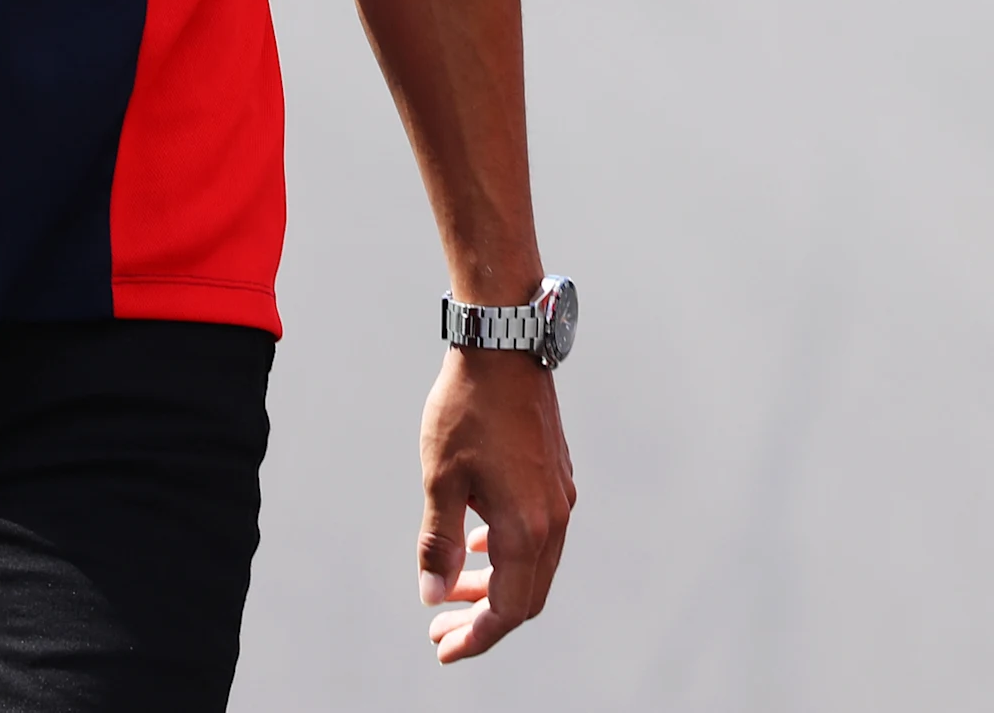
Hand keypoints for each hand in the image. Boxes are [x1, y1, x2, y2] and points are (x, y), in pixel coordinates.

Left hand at [416, 346, 572, 662]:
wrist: (504, 346)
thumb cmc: (467, 409)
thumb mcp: (440, 480)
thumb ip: (439, 544)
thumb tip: (433, 595)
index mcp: (526, 528)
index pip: (506, 609)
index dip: (475, 638)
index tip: (442, 646)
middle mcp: (553, 518)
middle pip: (526, 596)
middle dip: (483, 619)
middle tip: (441, 626)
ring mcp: (560, 496)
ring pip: (535, 566)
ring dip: (496, 586)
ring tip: (453, 587)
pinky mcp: (557, 476)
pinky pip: (540, 535)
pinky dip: (509, 554)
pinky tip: (479, 540)